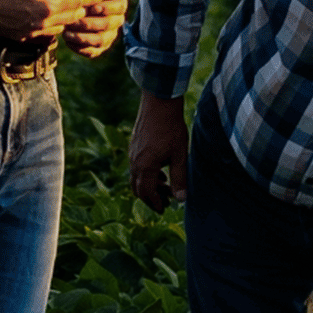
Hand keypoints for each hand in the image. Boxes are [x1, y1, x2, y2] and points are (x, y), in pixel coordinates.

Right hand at [0, 0, 106, 42]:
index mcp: (46, 5)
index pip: (77, 1)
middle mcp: (41, 23)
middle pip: (71, 17)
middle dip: (82, 8)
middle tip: (91, 1)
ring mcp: (31, 32)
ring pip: (59, 27)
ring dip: (66, 18)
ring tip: (72, 8)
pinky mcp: (20, 38)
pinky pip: (43, 33)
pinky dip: (50, 25)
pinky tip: (49, 17)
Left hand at [58, 0, 128, 59]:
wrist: (69, 6)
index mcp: (118, 1)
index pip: (120, 6)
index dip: (108, 7)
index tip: (93, 7)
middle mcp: (117, 19)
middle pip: (109, 24)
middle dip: (89, 23)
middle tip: (73, 21)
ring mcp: (109, 34)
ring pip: (101, 40)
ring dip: (83, 38)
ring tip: (67, 33)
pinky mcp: (99, 46)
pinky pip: (92, 52)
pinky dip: (80, 48)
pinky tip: (67, 41)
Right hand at [125, 91, 189, 208]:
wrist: (159, 103)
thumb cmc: (171, 128)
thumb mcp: (179, 155)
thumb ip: (179, 178)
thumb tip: (181, 199)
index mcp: (145, 166)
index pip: (147, 193)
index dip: (155, 203)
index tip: (164, 209)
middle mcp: (135, 162)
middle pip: (138, 188)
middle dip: (150, 198)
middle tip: (164, 203)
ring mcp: (132, 153)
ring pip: (136, 178)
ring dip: (149, 186)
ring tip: (165, 187)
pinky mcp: (134, 146)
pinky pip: (136, 167)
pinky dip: (146, 175)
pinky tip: (160, 171)